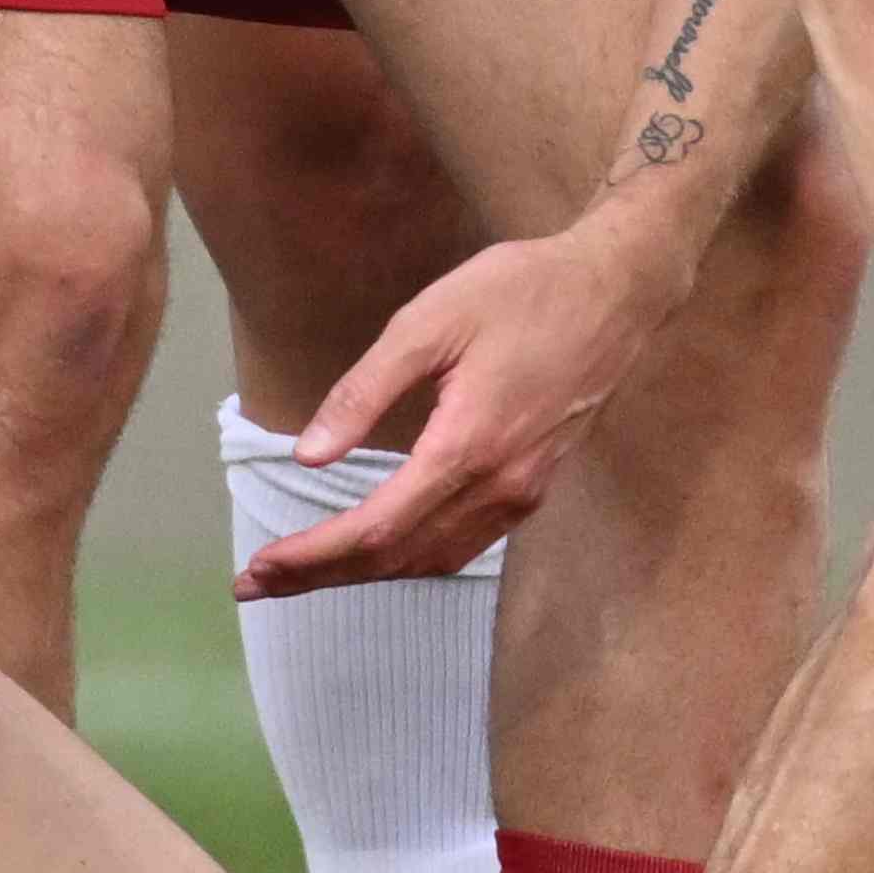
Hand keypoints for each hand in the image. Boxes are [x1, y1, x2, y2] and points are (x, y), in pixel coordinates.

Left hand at [247, 213, 704, 594]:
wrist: (617, 290)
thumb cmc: (522, 290)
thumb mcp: (430, 321)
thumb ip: (365, 390)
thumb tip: (308, 454)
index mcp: (468, 446)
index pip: (377, 529)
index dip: (312, 556)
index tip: (258, 568)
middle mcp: (500, 486)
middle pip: (399, 557)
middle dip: (323, 575)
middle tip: (256, 583)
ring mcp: (523, 492)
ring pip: (433, 559)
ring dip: (365, 574)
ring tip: (304, 572)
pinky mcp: (534, 485)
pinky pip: (464, 544)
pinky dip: (412, 557)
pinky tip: (380, 549)